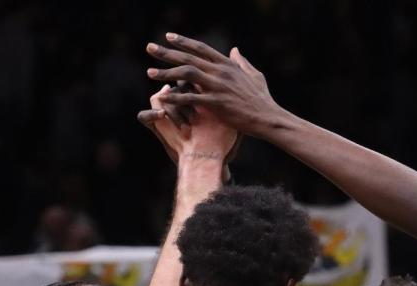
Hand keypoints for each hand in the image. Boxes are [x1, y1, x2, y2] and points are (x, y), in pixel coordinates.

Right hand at [137, 84, 239, 165]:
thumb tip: (248, 84)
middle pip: (174, 84)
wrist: (209, 162)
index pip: (192, 77)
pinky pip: (144, 115)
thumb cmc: (222, 142)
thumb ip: (236, 100)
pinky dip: (151, 114)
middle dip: (185, 93)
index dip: (199, 83)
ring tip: (189, 126)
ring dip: (174, 109)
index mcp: (195, 95)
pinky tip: (162, 116)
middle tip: (197, 112)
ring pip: (159, 97)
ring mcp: (164, 113)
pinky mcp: (154, 126)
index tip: (211, 97)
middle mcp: (177, 100)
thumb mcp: (231, 119)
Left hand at [146, 33, 281, 137]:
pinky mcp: (216, 102)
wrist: (267, 118)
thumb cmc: (261, 99)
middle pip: (188, 58)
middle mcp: (221, 72)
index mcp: (228, 65)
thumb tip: (235, 49)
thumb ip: (242, 62)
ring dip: (166, 73)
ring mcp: (218, 86)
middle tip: (149, 48)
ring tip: (150, 72)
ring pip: (186, 74)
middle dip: (167, 52)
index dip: (184, 42)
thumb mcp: (254, 75)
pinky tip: (163, 97)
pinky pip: (190, 98)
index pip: (201, 48)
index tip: (168, 36)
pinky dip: (175, 97)